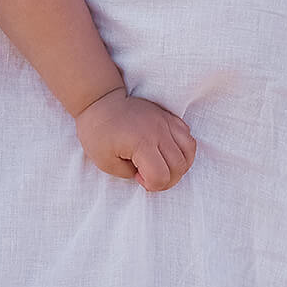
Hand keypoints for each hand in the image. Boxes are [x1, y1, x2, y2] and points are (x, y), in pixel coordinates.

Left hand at [74, 89, 195, 190]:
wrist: (99, 102)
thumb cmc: (98, 133)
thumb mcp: (105, 162)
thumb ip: (130, 174)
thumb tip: (147, 174)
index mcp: (141, 143)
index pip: (161, 176)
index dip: (151, 184)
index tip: (137, 176)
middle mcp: (158, 131)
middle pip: (179, 167)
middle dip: (166, 180)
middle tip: (149, 175)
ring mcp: (165, 121)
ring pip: (189, 150)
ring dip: (179, 165)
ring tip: (162, 165)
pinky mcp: (167, 116)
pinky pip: (187, 135)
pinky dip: (183, 148)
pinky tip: (167, 151)